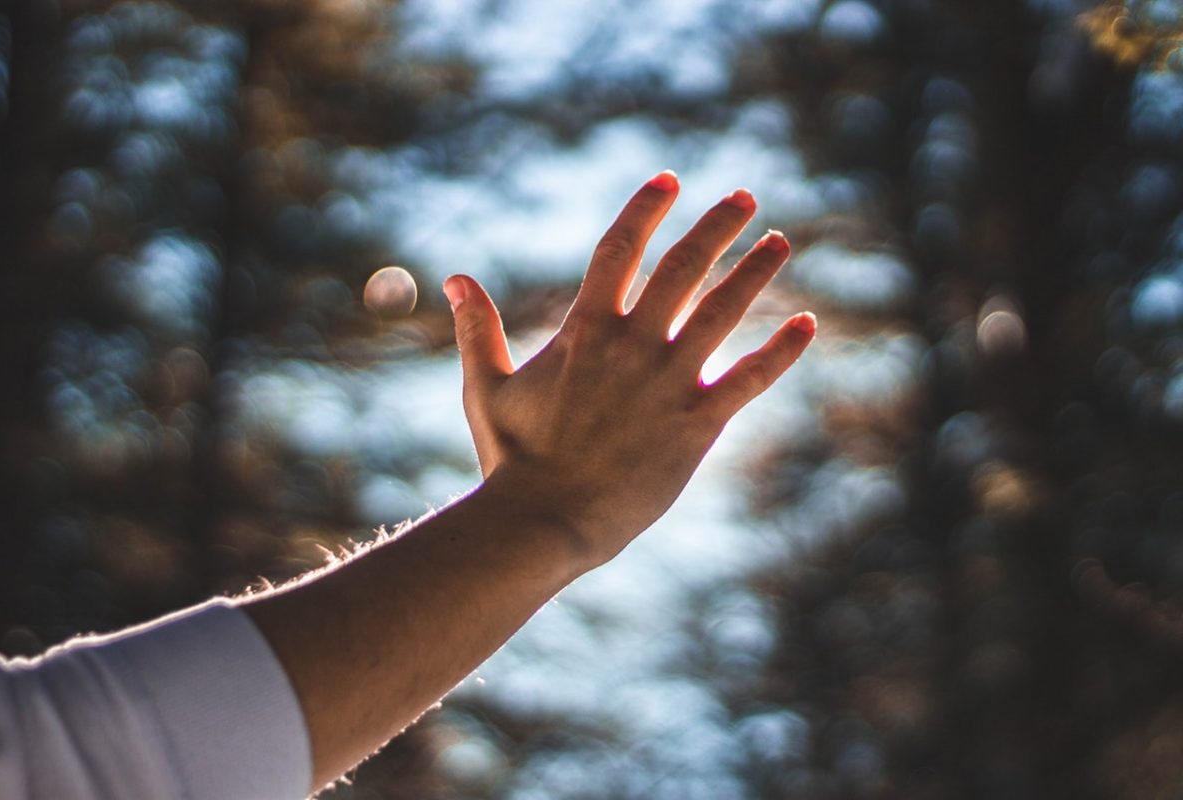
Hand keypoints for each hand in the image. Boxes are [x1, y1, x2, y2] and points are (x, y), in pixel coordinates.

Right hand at [443, 171, 815, 567]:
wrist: (545, 521)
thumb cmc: (511, 459)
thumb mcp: (486, 387)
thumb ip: (476, 328)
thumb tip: (455, 277)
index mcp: (585, 329)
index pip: (619, 248)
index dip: (646, 209)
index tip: (670, 180)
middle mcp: (632, 345)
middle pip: (683, 267)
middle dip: (717, 226)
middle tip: (746, 197)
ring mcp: (668, 382)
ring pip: (723, 310)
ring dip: (755, 271)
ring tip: (780, 242)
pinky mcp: (697, 424)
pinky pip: (749, 378)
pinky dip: (781, 350)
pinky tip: (807, 324)